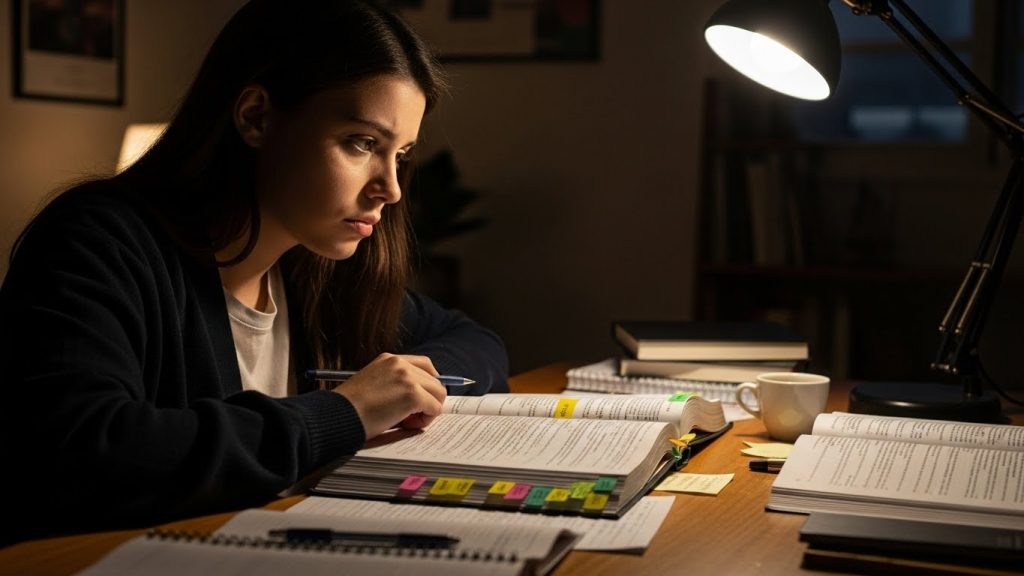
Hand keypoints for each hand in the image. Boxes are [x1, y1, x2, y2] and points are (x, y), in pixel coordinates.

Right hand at [331, 353, 445, 438]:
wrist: (338, 415)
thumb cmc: (350, 408)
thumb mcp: (373, 385)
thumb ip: (396, 384)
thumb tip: (423, 398)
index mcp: (389, 359)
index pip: (425, 366)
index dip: (426, 386)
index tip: (418, 402)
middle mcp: (400, 363)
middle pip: (435, 380)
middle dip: (427, 400)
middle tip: (407, 416)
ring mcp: (407, 377)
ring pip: (438, 394)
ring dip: (427, 410)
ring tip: (406, 421)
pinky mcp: (413, 394)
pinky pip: (435, 408)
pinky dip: (425, 420)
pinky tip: (405, 424)